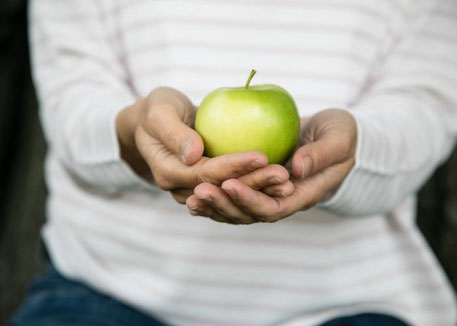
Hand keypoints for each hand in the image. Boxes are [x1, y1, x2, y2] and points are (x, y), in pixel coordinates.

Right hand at [116, 87, 287, 202]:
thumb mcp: (159, 112)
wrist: (153, 123)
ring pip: (230, 196)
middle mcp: (182, 189)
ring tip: (286, 183)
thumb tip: (193, 154)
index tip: (261, 156)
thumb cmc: (156, 110)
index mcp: (168, 172)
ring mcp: (195, 191)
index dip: (233, 167)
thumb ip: (174, 133)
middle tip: (283, 175)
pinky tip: (278, 183)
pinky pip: (232, 191)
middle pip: (222, 190)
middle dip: (254, 183)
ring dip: (259, 191)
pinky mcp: (208, 186)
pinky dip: (255, 188)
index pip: (206, 174)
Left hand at [186, 108, 356, 223]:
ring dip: (215, 206)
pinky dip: (216, 197)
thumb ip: (321, 155)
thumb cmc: (342, 135)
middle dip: (224, 206)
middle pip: (249, 214)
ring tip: (190, 198)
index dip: (250, 200)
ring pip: (238, 210)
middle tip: (199, 192)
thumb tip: (296, 170)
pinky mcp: (259, 185)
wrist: (336, 136)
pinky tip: (194, 190)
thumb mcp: (339, 139)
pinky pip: (235, 196)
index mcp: (303, 194)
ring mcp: (270, 194)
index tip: (229, 184)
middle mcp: (283, 200)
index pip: (273, 207)